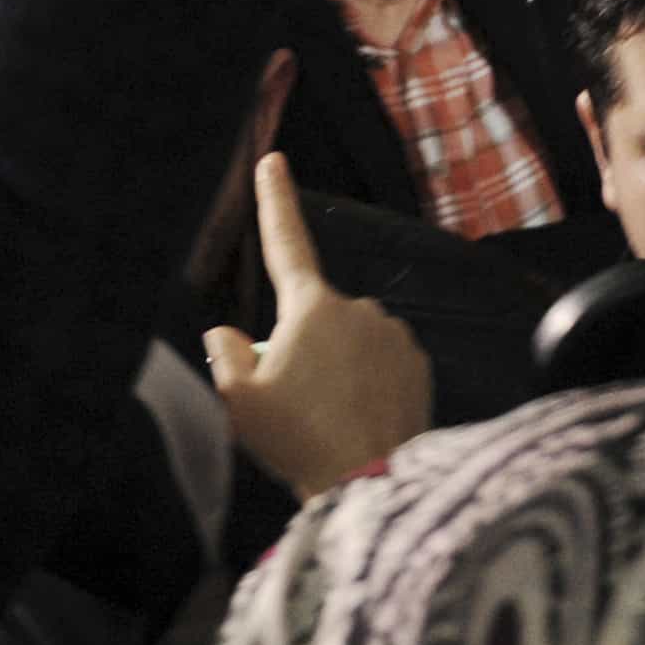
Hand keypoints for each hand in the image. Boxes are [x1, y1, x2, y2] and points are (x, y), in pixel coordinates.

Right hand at [204, 154, 429, 501]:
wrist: (372, 484)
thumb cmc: (300, 441)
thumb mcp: (239, 401)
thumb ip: (225, 356)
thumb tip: (227, 335)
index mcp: (311, 308)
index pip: (285, 241)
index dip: (274, 199)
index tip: (273, 160)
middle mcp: (359, 309)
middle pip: (314, 317)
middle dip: (300, 346)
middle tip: (292, 401)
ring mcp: (394, 335)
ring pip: (350, 342)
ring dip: (337, 368)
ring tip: (330, 420)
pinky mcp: (419, 365)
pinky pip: (382, 363)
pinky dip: (368, 384)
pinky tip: (360, 421)